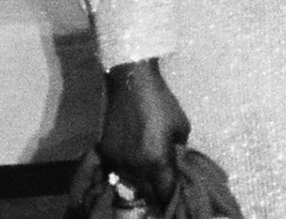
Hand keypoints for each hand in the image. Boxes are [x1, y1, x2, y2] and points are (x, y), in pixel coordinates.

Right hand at [97, 59, 189, 206]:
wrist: (131, 84)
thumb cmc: (161, 103)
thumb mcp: (180, 127)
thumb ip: (177, 149)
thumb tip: (175, 161)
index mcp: (157, 160)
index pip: (165, 191)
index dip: (171, 198)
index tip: (175, 202)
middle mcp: (135, 166)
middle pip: (146, 192)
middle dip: (155, 196)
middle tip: (162, 197)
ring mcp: (118, 161)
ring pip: (129, 184)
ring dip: (139, 187)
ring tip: (147, 186)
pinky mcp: (105, 152)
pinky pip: (115, 172)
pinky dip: (124, 174)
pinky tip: (131, 171)